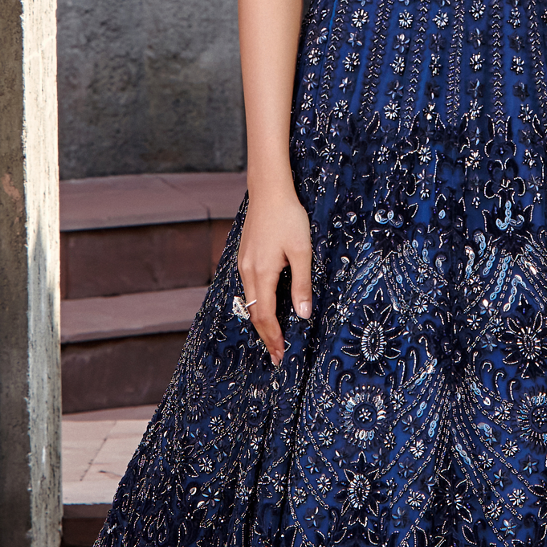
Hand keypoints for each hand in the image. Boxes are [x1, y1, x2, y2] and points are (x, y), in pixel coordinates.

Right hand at [237, 177, 313, 365]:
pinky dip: (258, 305)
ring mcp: (243, 264)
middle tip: (277, 356)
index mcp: (262, 273)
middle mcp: (247, 272)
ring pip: (250, 302)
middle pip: (254, 314)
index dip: (274, 338)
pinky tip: (267, 308)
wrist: (269, 190)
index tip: (281, 356)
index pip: (266, 316)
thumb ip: (301, 284)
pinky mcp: (245, 256)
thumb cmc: (288, 217)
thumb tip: (303, 315)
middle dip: (266, 336)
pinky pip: (249, 289)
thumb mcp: (302, 251)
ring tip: (274, 337)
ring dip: (261, 321)